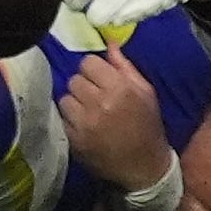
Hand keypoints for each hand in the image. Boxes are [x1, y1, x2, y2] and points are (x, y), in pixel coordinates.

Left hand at [55, 40, 172, 190]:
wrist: (144, 167)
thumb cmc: (148, 126)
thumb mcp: (146, 93)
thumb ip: (125, 67)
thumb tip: (109, 43)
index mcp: (119, 88)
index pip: (88, 62)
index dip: (94, 69)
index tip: (100, 78)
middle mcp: (99, 103)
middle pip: (75, 79)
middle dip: (84, 84)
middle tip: (95, 95)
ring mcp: (84, 123)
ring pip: (65, 97)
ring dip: (75, 101)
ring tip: (88, 110)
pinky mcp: (75, 139)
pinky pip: (63, 118)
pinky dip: (71, 119)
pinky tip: (84, 124)